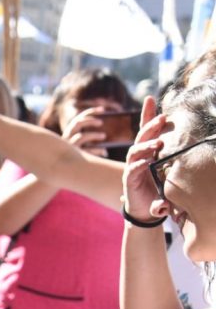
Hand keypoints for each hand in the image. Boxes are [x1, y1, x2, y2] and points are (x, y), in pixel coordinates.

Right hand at [61, 105, 107, 156]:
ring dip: (94, 135)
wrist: (55, 176)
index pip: (78, 119)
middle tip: (101, 122)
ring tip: (103, 136)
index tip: (102, 109)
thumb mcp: (78, 148)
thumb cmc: (69, 161)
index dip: (90, 113)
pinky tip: (105, 152)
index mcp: (68, 135)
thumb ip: (88, 141)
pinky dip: (97, 150)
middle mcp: (66, 139)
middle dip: (89, 121)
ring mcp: (68, 148)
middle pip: (76, 124)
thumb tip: (104, 138)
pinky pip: (87, 151)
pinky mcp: (72, 157)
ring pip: (81, 137)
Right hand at [123, 96, 167, 220]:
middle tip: (162, 118)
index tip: (150, 98)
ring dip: (146, 145)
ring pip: (135, 151)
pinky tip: (147, 161)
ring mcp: (133, 167)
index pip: (146, 130)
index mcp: (148, 152)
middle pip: (141, 137)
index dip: (147, 114)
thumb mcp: (167, 171)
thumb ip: (169, 159)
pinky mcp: (130, 180)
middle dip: (150, 126)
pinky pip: (133, 169)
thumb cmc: (157, 188)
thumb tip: (177, 144)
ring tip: (159, 142)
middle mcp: (138, 157)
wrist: (146, 210)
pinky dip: (140, 164)